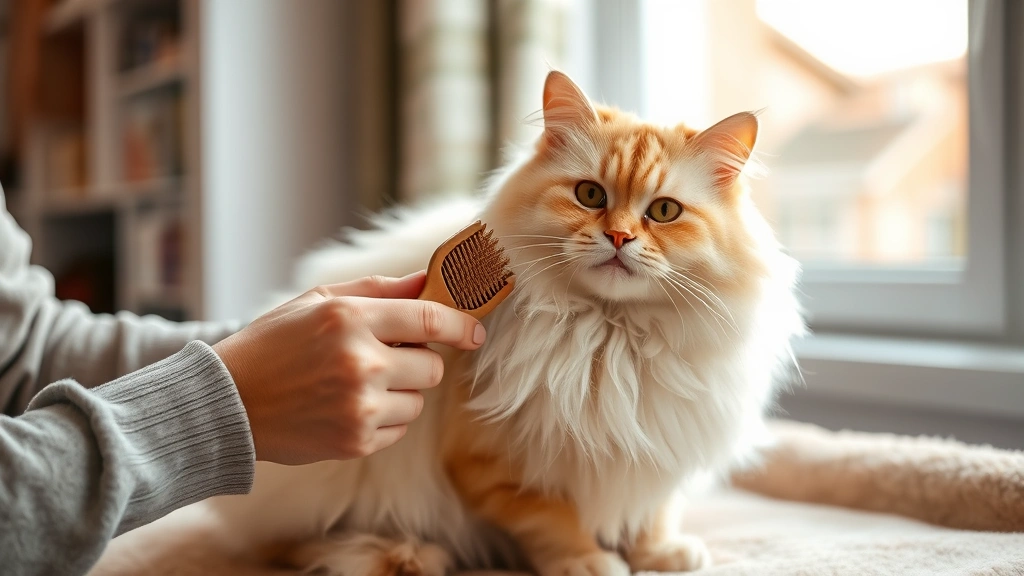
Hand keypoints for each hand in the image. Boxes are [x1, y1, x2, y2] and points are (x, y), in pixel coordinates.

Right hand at [212, 272, 485, 464]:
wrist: (227, 403)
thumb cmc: (272, 344)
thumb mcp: (317, 301)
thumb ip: (377, 290)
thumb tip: (427, 280)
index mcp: (350, 319)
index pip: (430, 320)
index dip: (461, 326)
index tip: (475, 333)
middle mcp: (361, 363)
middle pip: (431, 366)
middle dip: (418, 361)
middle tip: (384, 357)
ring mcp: (360, 407)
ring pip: (417, 400)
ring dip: (399, 392)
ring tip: (355, 385)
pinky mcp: (356, 442)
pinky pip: (398, 428)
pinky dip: (383, 419)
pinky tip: (346, 408)